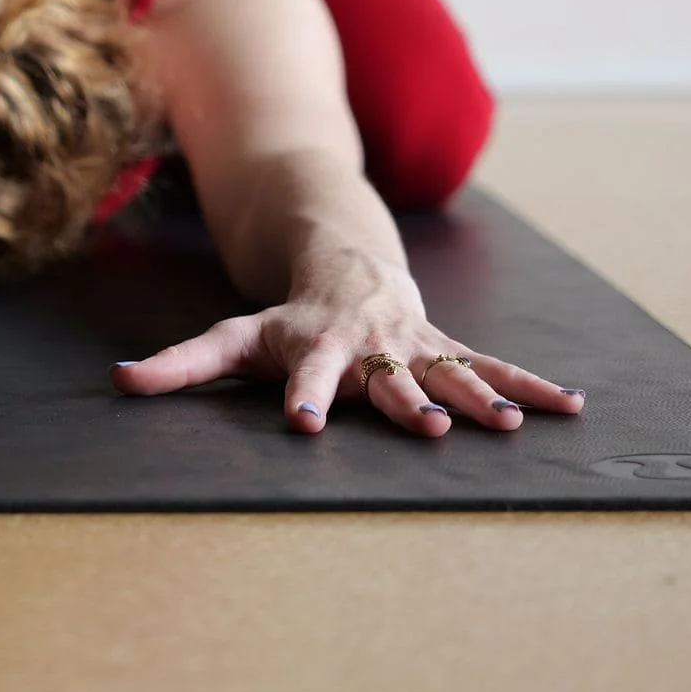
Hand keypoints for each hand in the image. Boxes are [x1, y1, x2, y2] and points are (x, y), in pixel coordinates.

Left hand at [110, 249, 586, 434]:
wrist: (344, 262)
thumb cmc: (282, 316)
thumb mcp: (229, 336)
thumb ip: (179, 365)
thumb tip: (118, 382)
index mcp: (315, 342)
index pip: (307, 372)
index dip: (305, 394)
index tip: (304, 422)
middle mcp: (370, 343)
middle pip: (388, 376)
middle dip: (407, 401)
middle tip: (430, 429)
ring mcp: (413, 344)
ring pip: (449, 371)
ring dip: (480, 398)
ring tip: (506, 426)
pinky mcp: (446, 349)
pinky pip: (492, 367)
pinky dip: (531, 386)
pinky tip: (572, 408)